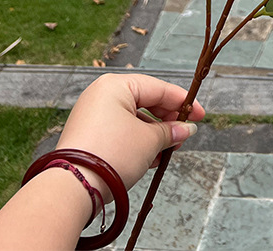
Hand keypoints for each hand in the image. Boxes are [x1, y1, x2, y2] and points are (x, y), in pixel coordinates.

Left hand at [56, 73, 204, 195]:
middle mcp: (101, 95)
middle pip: (145, 101)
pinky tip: (151, 156)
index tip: (199, 114)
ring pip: (132, 118)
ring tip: (168, 149)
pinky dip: (137, 140)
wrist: (73, 187)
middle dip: (167, 120)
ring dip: (153, 133)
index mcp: (116, 85)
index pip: (158, 88)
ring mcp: (92, 115)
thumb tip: (186, 129)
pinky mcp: (87, 135)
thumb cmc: (111, 154)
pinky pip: (119, 130)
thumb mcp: (149, 140)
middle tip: (184, 134)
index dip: (182, 102)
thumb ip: (171, 131)